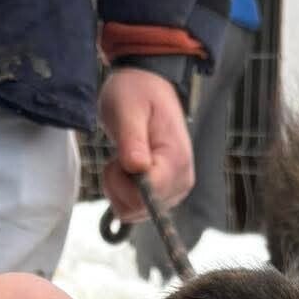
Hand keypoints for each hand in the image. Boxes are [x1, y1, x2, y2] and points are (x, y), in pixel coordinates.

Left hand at [99, 67, 194, 222]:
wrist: (147, 87)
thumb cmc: (136, 93)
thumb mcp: (127, 109)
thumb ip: (132, 139)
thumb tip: (137, 167)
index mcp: (176, 161)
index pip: (147, 197)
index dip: (123, 183)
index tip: (119, 158)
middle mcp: (181, 182)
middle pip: (138, 208)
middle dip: (118, 184)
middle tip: (120, 153)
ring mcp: (174, 191)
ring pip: (133, 211)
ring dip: (117, 188)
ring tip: (124, 157)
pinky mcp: (164, 194)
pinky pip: (133, 208)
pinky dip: (121, 191)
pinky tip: (126, 168)